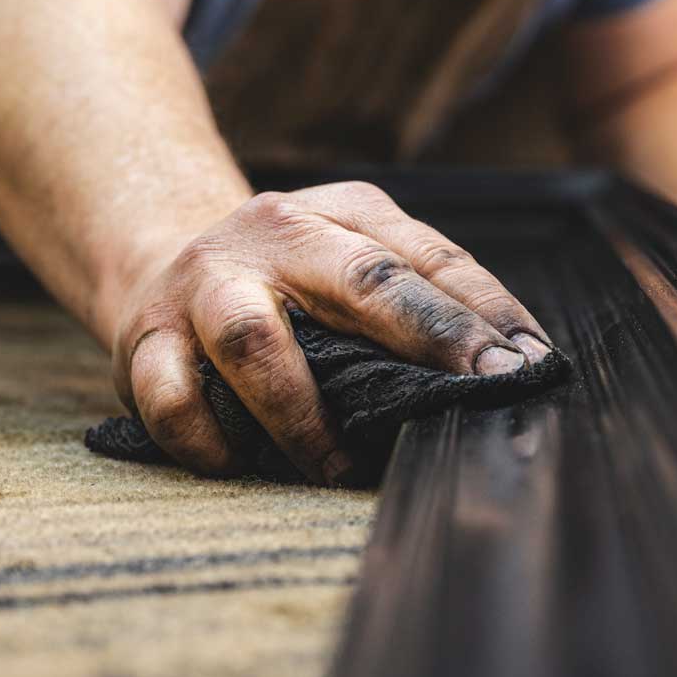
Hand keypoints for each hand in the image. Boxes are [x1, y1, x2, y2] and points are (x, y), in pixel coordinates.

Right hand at [110, 181, 551, 484]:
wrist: (160, 253)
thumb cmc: (289, 280)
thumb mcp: (352, 260)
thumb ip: (415, 302)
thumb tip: (505, 373)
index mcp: (342, 212)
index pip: (428, 257)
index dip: (484, 311)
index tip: (531, 363)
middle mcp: (275, 233)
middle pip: (360, 279)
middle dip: (431, 336)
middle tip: (480, 390)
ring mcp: (205, 284)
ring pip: (251, 338)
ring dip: (301, 413)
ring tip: (335, 465)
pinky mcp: (144, 337)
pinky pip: (173, 397)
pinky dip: (208, 440)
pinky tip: (236, 463)